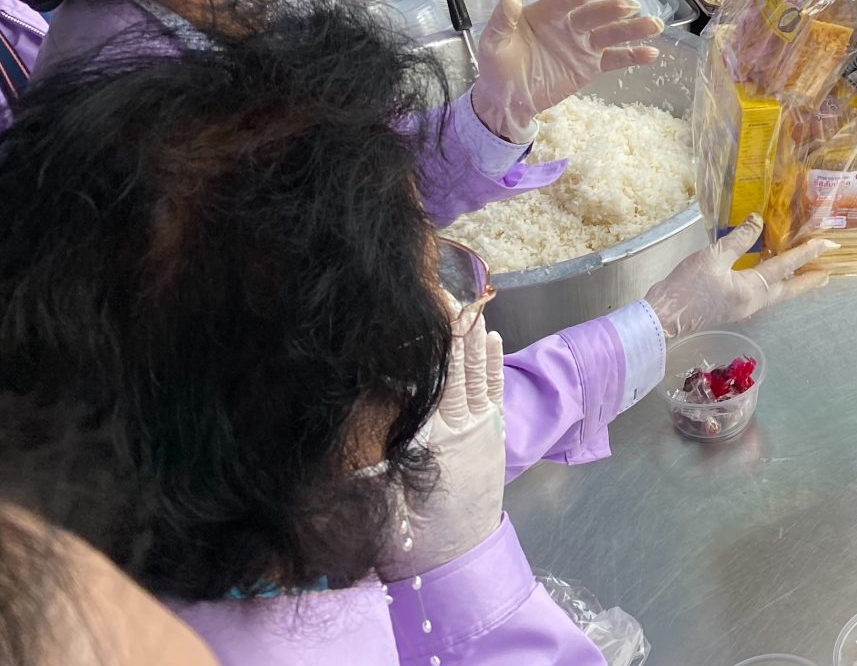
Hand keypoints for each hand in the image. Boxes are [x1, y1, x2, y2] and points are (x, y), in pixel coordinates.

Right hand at [375, 327, 505, 577]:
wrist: (451, 562)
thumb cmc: (408, 534)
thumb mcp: (381, 491)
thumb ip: (373, 451)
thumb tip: (362, 404)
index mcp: (426, 440)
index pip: (426, 382)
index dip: (427, 347)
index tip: (422, 315)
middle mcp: (455, 429)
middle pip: (453, 369)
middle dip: (452, 331)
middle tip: (449, 293)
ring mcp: (478, 430)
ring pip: (475, 375)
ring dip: (474, 339)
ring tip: (471, 304)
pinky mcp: (492, 436)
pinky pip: (494, 392)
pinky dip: (493, 364)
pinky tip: (493, 336)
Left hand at [470, 0, 663, 142]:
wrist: (507, 100)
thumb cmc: (497, 66)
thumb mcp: (492, 43)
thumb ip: (502, 20)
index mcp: (544, 14)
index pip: (564, 1)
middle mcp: (567, 24)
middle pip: (593, 15)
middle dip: (612, 10)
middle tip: (631, 6)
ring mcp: (582, 45)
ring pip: (611, 34)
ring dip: (633, 29)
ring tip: (654, 25)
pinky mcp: (591, 65)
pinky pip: (615, 59)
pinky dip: (633, 56)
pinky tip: (651, 53)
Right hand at [642, 213, 831, 340]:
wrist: (663, 317)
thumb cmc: (687, 287)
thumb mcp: (713, 257)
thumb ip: (739, 239)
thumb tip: (758, 220)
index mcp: (752, 289)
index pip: (786, 267)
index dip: (807, 253)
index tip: (826, 245)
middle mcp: (753, 301)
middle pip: (788, 289)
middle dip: (808, 279)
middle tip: (828, 273)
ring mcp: (743, 306)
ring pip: (776, 292)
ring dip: (792, 281)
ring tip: (806, 272)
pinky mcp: (732, 306)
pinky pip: (762, 292)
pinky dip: (773, 281)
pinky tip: (770, 272)